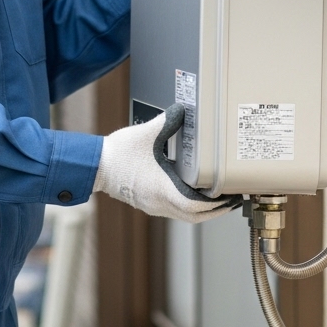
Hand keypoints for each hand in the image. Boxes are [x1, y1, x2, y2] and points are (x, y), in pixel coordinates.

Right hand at [92, 109, 239, 222]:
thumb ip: (167, 121)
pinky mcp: (148, 202)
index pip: (197, 206)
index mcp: (162, 190)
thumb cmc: (117, 155)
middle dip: (216, 210)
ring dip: (204, 209)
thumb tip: (182, 110)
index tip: (230, 195)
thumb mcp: (145, 134)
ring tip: (218, 196)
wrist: (94, 166)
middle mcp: (160, 203)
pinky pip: (176, 210)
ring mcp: (154, 205)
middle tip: (232, 198)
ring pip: (186, 216)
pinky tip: (194, 192)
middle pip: (195, 216)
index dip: (217, 203)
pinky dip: (190, 205)